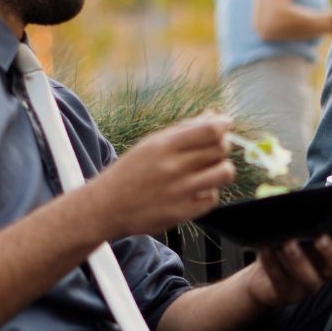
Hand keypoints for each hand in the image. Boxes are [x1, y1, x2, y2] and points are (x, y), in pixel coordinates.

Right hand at [85, 114, 235, 238]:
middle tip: (213, 150)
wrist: (106, 206)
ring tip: (210, 171)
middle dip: (222, 146)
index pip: (210, 130)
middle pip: (220, 149)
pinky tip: (195, 191)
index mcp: (164, 145)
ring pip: (224, 173)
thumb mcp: (151, 144)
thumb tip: (215, 117)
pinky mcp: (182, 213)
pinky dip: (208, 193)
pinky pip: (212, 198)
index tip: (225, 125)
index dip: (224, 125)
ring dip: (222, 169)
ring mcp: (179, 192)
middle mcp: (173, 167)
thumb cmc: (131, 171)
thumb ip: (184, 131)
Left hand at [245, 230, 331, 308]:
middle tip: (320, 236)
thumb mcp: (301, 232)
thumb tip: (311, 206)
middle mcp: (326, 274)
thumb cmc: (288, 244)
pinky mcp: (286, 294)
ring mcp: (307, 287)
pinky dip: (272, 264)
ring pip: (309, 278)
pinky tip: (266, 248)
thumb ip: (311, 223)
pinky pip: (280, 281)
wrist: (262, 276)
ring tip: (288, 241)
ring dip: (299, 259)